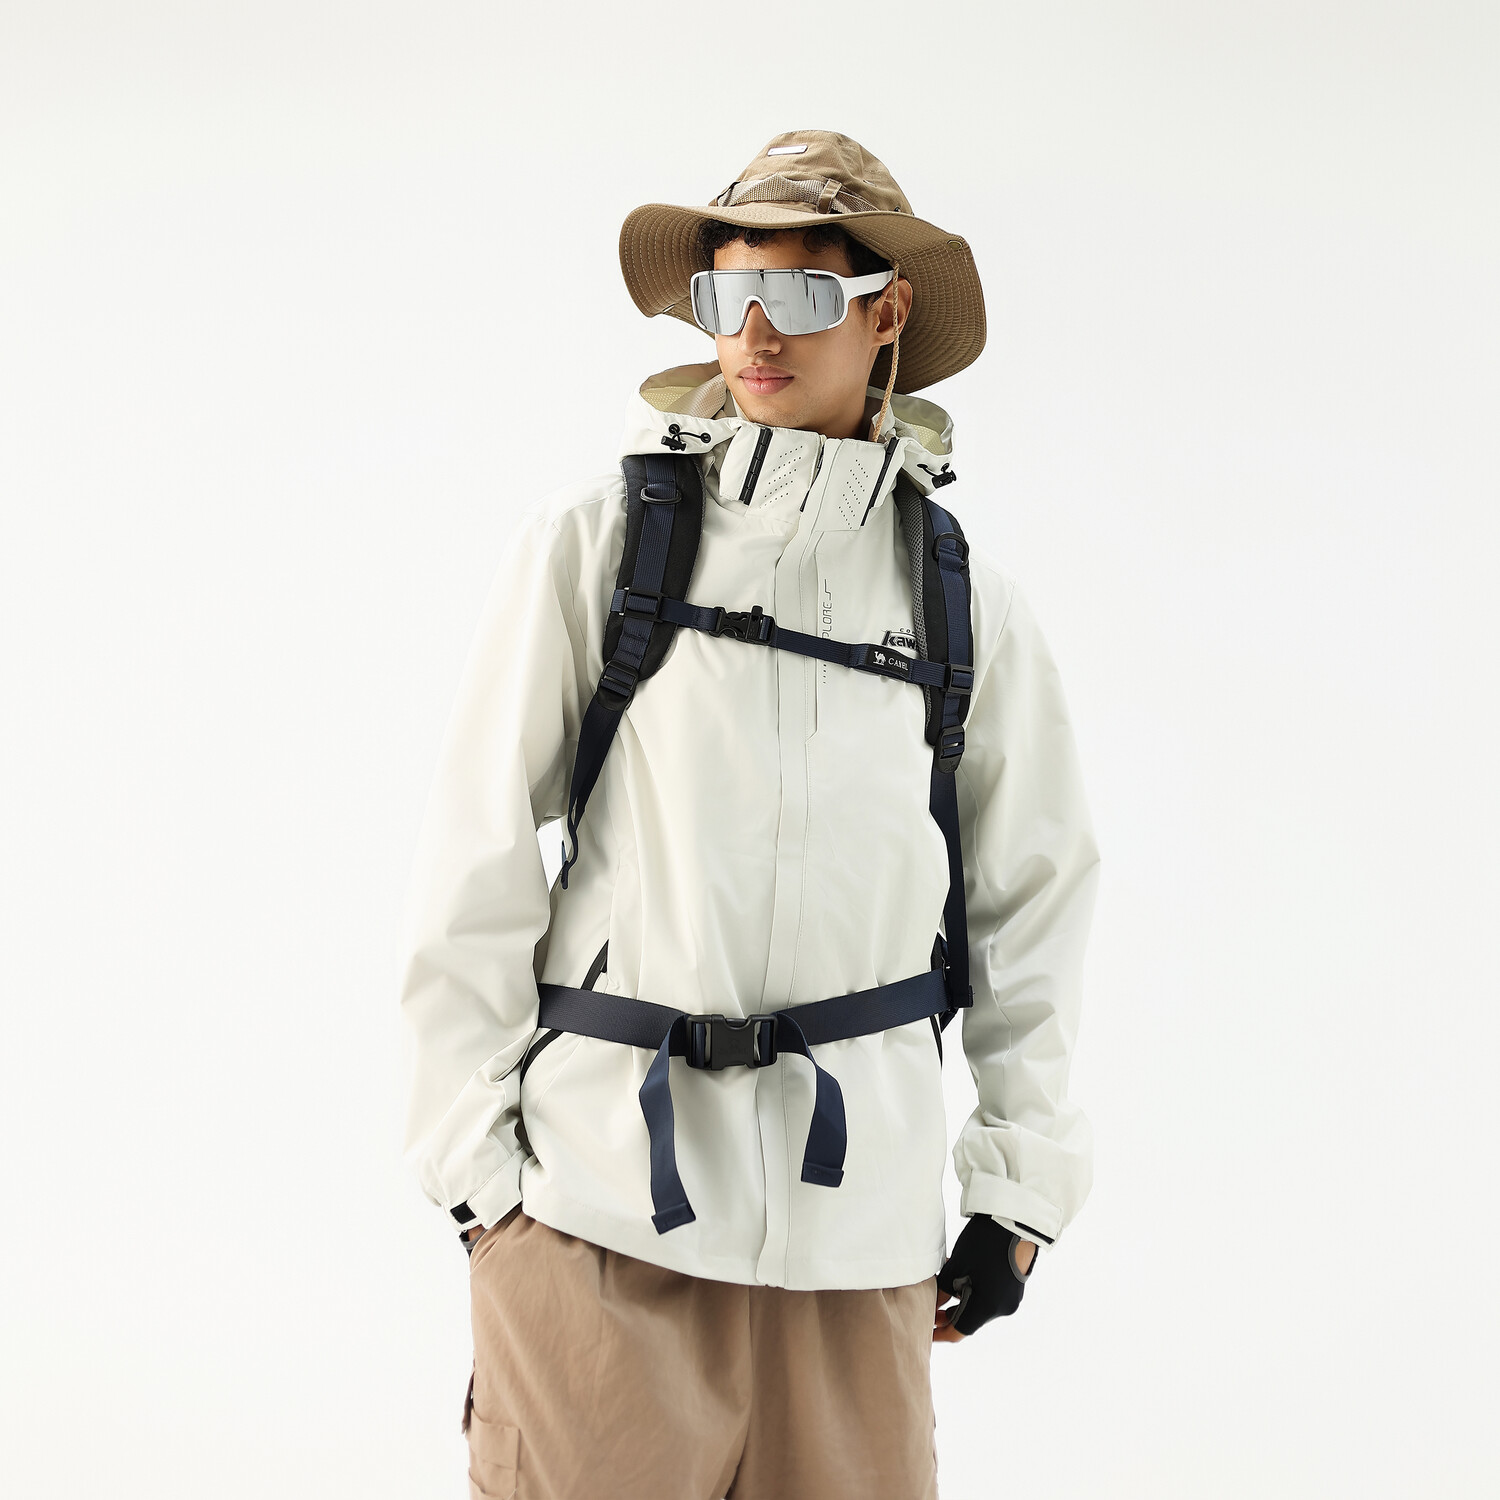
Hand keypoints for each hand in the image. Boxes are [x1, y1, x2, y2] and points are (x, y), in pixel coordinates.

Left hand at [933, 1214, 1036, 1340]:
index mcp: (987, 1308)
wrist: (1013, 1219)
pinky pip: (990, 1296)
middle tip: (930, 1304)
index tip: (926, 1332)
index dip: (940, 1333)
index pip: (959, 1331)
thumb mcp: (956, 1267)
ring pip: (979, 1306)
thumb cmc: (982, 1242)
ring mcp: (1010, 1299)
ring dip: (961, 1299)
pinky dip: (974, 1290)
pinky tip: (962, 1274)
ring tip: (944, 1282)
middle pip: (969, 1319)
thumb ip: (943, 1290)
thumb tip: (934, 1304)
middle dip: (948, 1313)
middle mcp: (1002, 1309)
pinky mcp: (1014, 1287)